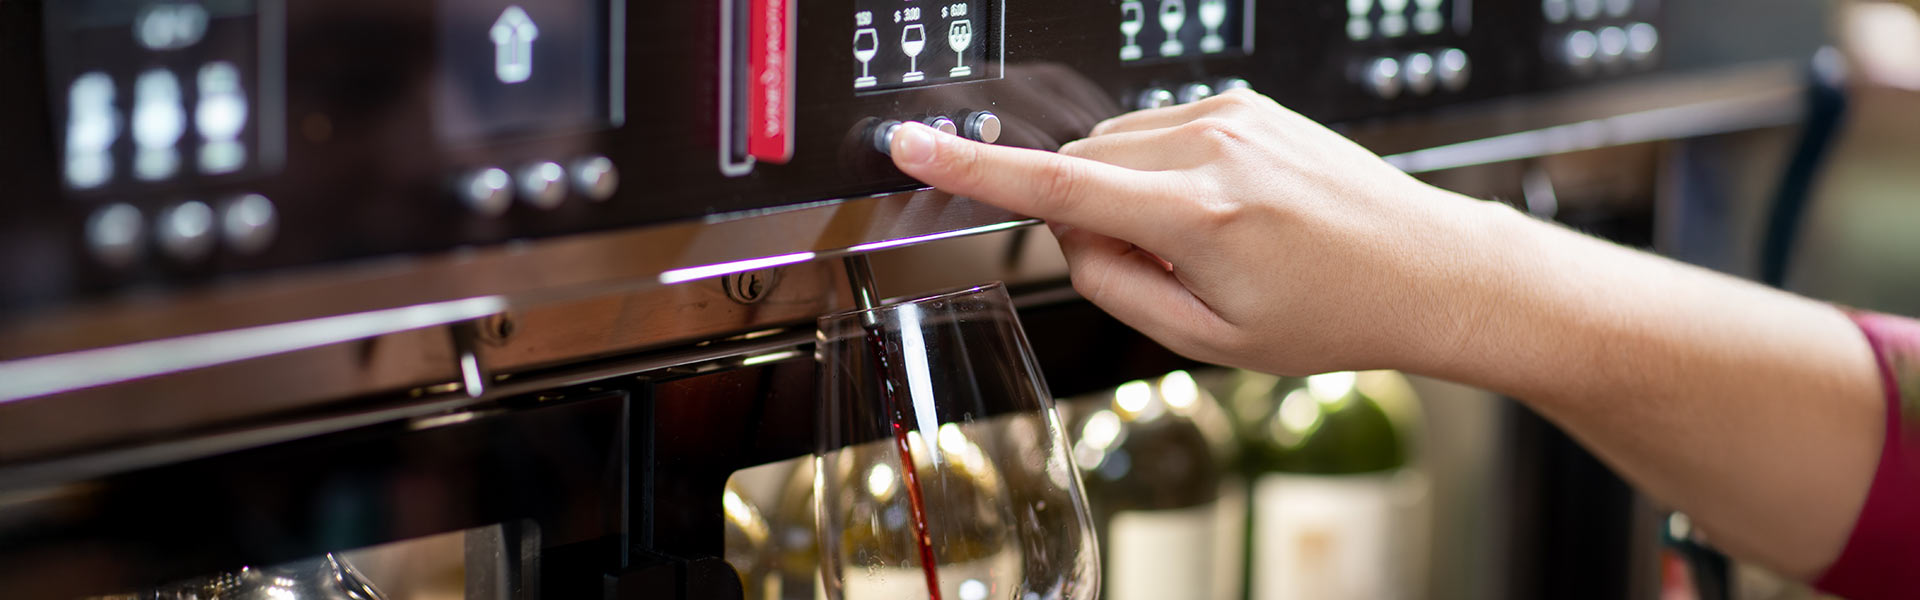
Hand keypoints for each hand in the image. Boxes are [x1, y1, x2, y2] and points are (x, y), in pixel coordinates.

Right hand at [887, 89, 1502, 375]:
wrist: (1426, 269)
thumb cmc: (1333, 313)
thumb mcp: (1210, 340)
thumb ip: (1116, 286)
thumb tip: (1068, 237)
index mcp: (1201, 215)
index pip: (1056, 188)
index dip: (972, 169)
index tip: (912, 144)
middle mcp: (1214, 147)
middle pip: (1081, 162)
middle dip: (1087, 214)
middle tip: (1156, 270)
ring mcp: (1233, 114)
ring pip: (1115, 143)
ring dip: (1124, 192)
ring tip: (1202, 243)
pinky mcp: (1246, 102)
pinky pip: (1158, 128)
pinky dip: (1160, 171)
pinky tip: (1220, 212)